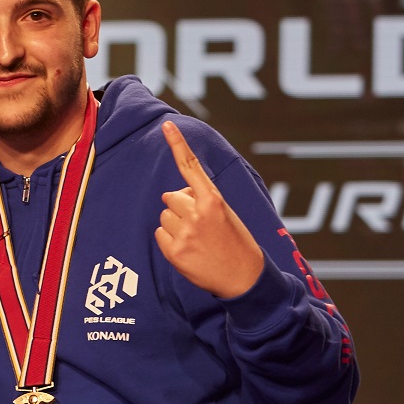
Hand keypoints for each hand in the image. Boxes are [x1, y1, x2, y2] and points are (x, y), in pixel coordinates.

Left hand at [155, 121, 265, 299]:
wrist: (244, 279)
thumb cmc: (235, 243)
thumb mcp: (226, 214)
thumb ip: (201, 200)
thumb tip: (172, 196)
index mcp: (214, 200)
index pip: (191, 167)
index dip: (178, 144)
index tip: (166, 125)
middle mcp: (197, 213)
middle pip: (171, 196)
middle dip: (181, 207)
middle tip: (201, 225)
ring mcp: (184, 232)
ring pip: (165, 216)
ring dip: (175, 225)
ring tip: (198, 240)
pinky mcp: (173, 250)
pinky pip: (159, 233)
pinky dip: (169, 240)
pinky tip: (189, 250)